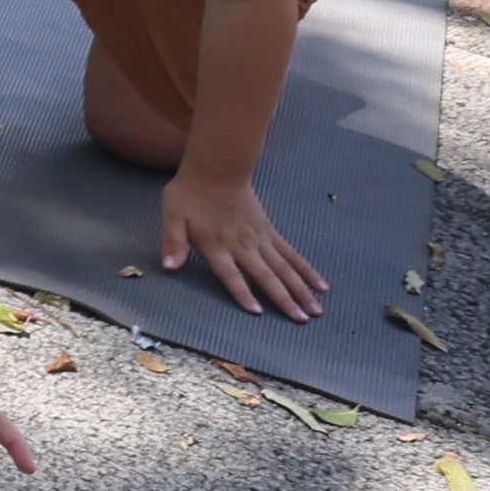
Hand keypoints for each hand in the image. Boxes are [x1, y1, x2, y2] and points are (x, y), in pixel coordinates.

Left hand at [160, 172, 324, 318]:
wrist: (216, 170)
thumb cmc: (190, 194)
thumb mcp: (172, 216)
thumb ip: (173, 242)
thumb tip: (169, 267)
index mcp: (217, 245)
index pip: (231, 274)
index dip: (242, 292)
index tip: (257, 312)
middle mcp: (243, 246)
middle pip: (266, 276)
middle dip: (284, 299)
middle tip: (301, 320)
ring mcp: (261, 239)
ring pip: (285, 268)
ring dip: (301, 290)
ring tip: (316, 310)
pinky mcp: (270, 232)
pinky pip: (291, 254)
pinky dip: (306, 270)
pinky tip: (320, 285)